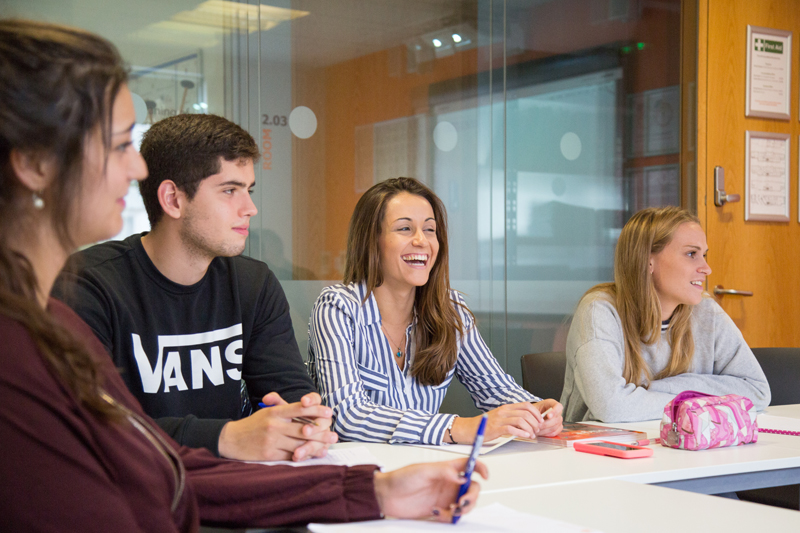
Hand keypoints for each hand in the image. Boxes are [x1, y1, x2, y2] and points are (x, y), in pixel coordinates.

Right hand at [217, 392, 337, 460]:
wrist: (231, 439)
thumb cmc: (253, 425)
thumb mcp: (267, 411)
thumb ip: (285, 407)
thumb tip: (306, 404)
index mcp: (275, 412)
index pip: (299, 408)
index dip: (316, 409)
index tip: (328, 412)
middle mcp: (274, 425)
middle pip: (303, 429)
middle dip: (321, 433)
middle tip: (334, 435)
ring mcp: (272, 441)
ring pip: (298, 445)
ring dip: (314, 447)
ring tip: (326, 447)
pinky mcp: (269, 455)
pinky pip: (289, 456)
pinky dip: (302, 457)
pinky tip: (311, 456)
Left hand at [373, 459, 487, 521]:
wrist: (386, 496)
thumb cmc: (401, 478)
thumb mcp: (424, 470)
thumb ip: (444, 472)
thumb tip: (462, 478)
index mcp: (447, 469)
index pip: (469, 465)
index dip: (480, 467)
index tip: (485, 475)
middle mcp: (449, 483)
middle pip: (472, 488)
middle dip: (473, 495)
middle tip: (463, 501)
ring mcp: (444, 497)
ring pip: (465, 504)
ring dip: (464, 508)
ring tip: (453, 509)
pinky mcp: (438, 511)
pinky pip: (452, 516)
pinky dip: (449, 517)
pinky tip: (437, 513)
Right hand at [451, 402, 543, 442]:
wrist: (471, 428)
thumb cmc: (486, 424)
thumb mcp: (500, 416)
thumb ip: (512, 416)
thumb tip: (527, 421)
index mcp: (506, 407)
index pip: (526, 405)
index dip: (536, 413)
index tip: (540, 420)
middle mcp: (504, 411)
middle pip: (525, 413)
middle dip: (535, 422)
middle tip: (537, 430)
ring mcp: (499, 419)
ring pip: (520, 420)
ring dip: (530, 428)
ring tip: (532, 434)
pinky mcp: (496, 428)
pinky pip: (511, 429)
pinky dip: (521, 433)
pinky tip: (525, 436)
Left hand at [531, 399, 562, 436]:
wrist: (534, 414)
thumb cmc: (534, 409)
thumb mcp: (533, 407)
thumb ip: (536, 411)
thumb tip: (537, 417)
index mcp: (553, 404)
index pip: (558, 407)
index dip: (554, 412)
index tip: (548, 416)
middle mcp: (558, 412)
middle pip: (556, 419)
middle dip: (545, 424)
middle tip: (537, 426)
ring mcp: (559, 420)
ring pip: (554, 427)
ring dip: (544, 430)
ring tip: (536, 430)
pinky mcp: (558, 428)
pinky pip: (554, 432)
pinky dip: (546, 434)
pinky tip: (540, 433)